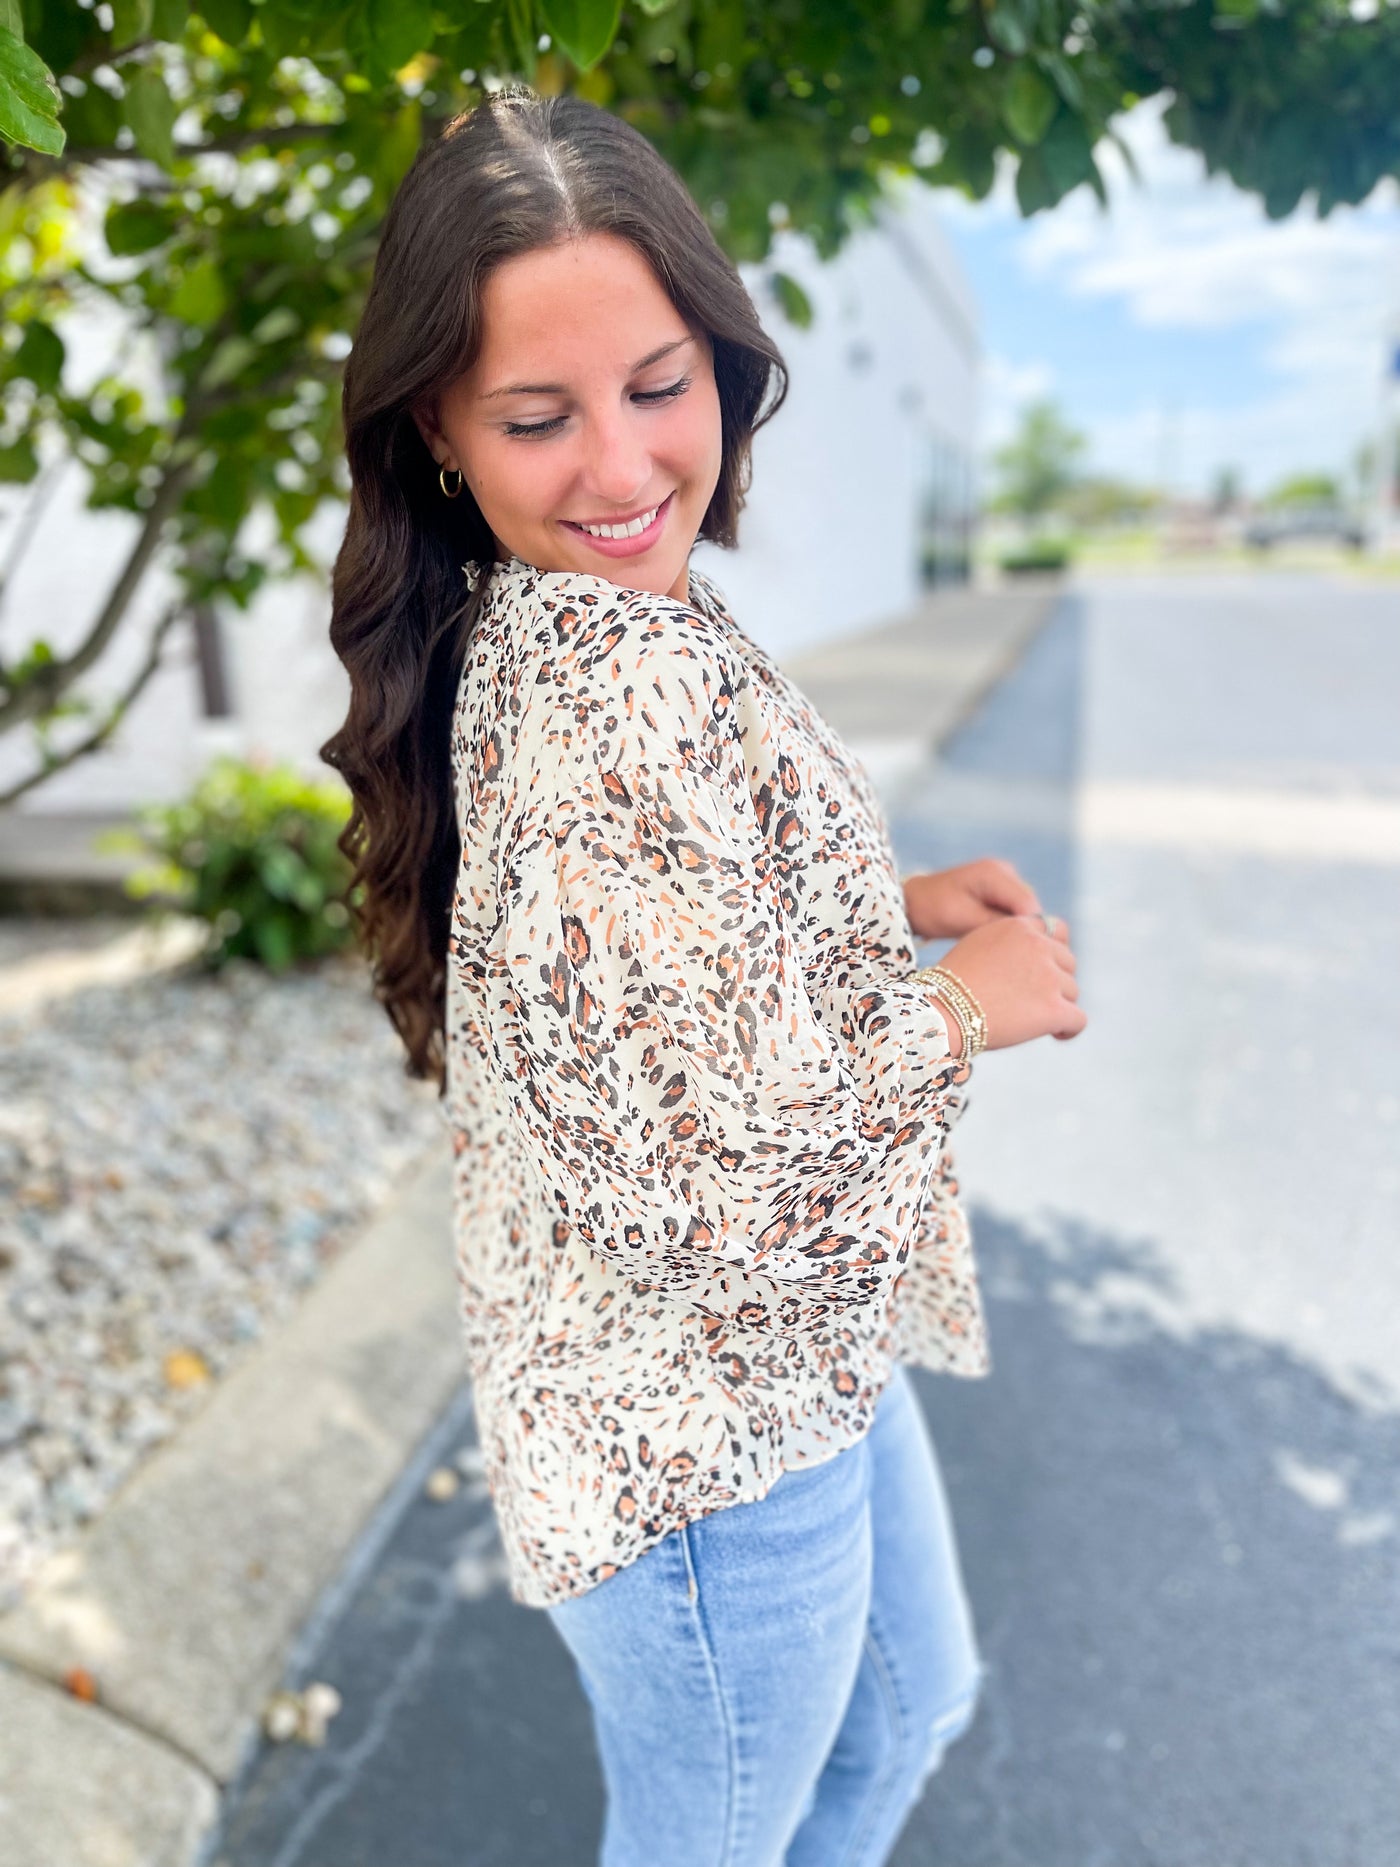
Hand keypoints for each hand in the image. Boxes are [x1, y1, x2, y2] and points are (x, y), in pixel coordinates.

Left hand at [904, 858, 1063, 943]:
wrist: (915, 901)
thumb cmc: (932, 909)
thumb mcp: (963, 920)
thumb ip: (996, 925)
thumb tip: (1029, 937)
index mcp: (994, 873)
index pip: (1028, 904)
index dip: (1032, 931)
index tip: (1028, 956)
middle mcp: (1004, 872)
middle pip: (1030, 908)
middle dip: (1027, 932)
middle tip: (1018, 959)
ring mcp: (1004, 880)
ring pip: (1025, 912)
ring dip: (1019, 931)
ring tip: (1007, 953)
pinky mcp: (1002, 892)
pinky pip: (1015, 913)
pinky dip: (1010, 928)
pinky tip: (1001, 944)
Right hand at [936, 913, 1085, 1051]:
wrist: (940, 1013)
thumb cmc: (951, 986)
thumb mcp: (978, 945)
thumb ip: (1009, 943)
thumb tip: (1035, 957)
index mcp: (1018, 928)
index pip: (1057, 931)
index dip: (1054, 953)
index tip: (1045, 971)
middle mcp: (1038, 947)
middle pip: (1068, 963)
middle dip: (1056, 981)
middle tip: (1035, 1001)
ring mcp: (1049, 977)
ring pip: (1072, 992)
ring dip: (1058, 1005)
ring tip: (1033, 1020)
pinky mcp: (1054, 1009)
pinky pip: (1078, 1019)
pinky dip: (1069, 1029)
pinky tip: (1056, 1035)